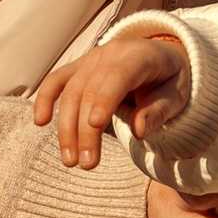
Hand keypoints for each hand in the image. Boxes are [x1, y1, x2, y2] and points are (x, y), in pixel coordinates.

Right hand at [32, 29, 190, 169]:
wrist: (162, 57)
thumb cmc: (172, 80)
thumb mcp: (178, 96)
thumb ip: (159, 111)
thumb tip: (139, 131)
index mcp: (140, 56)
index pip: (118, 76)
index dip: (105, 99)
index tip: (95, 125)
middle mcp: (111, 53)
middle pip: (90, 91)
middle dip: (85, 129)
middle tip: (86, 164)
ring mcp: (92, 58)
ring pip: (71, 91)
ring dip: (66, 127)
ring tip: (71, 160)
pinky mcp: (80, 67)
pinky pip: (58, 80)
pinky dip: (45, 98)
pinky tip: (40, 121)